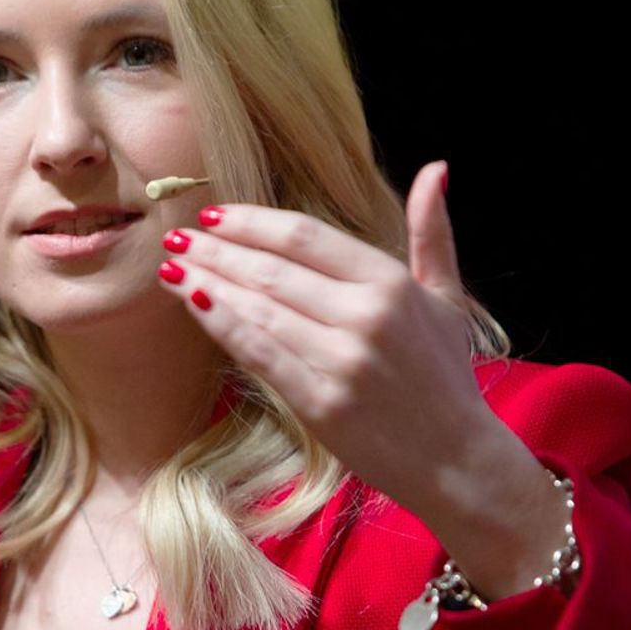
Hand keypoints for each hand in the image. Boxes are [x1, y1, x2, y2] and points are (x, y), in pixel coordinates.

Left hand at [154, 161, 506, 521]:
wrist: (456, 461)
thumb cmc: (445, 378)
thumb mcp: (447, 298)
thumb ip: (432, 233)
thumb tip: (434, 168)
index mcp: (390, 283)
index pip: (305, 237)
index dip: (254, 222)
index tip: (216, 214)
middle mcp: (364, 315)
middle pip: (272, 269)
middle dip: (217, 250)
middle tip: (179, 237)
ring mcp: (340, 360)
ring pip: (258, 308)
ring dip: (208, 282)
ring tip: (173, 267)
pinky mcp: (320, 401)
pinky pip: (259, 353)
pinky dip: (222, 324)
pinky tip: (193, 303)